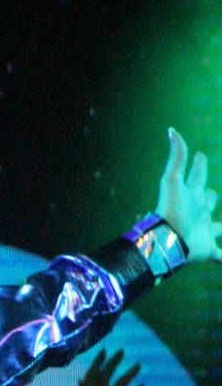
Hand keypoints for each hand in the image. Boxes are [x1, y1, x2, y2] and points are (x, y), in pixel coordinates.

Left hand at [155, 128, 221, 262]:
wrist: (168, 243)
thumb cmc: (171, 211)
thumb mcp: (172, 181)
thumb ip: (176, 157)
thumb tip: (172, 130)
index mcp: (191, 195)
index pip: (197, 176)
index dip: (199, 164)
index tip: (200, 155)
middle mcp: (198, 212)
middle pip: (208, 200)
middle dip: (210, 195)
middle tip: (212, 192)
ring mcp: (203, 231)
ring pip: (217, 227)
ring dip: (221, 228)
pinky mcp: (206, 249)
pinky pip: (219, 255)